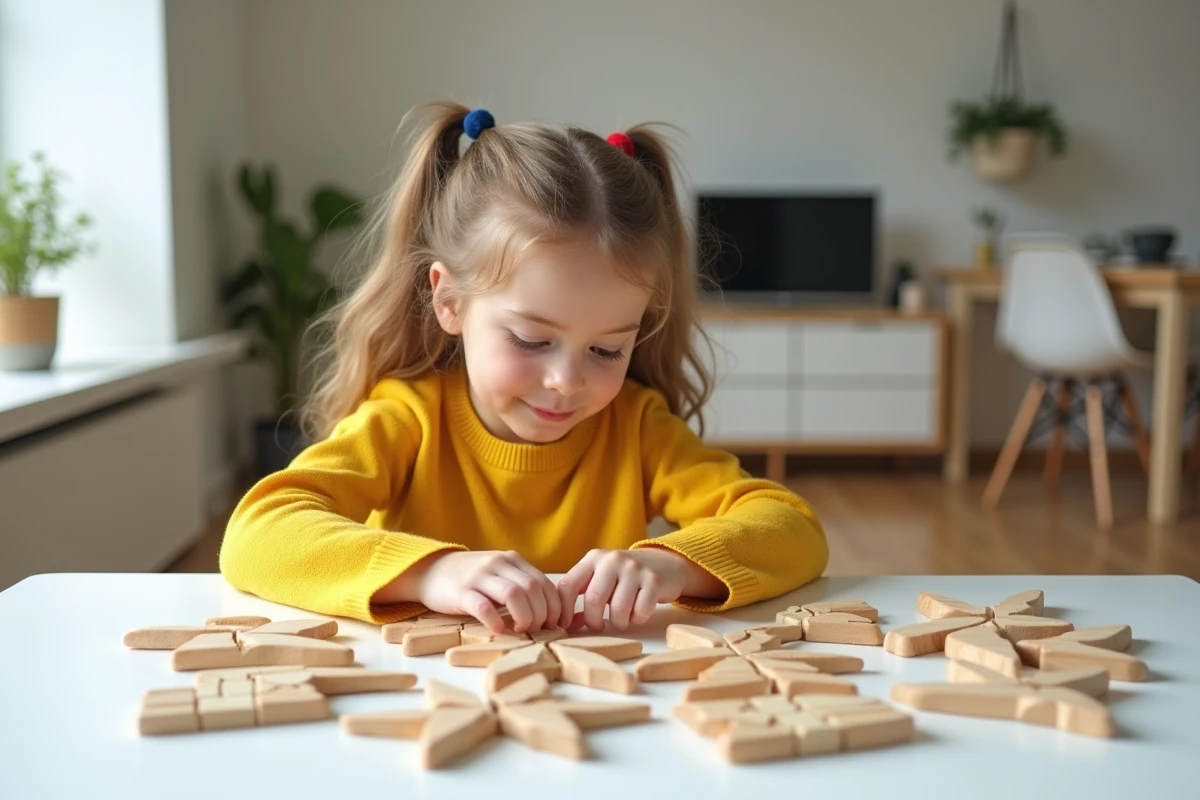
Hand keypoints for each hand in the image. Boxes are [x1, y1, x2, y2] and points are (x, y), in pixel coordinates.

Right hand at [385, 550, 560, 633]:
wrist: (429, 571)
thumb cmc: (470, 579)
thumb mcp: (498, 574)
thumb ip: (520, 585)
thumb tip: (549, 613)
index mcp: (512, 560)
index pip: (544, 582)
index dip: (555, 606)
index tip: (556, 624)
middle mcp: (498, 563)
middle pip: (532, 589)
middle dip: (541, 614)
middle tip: (537, 630)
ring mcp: (479, 576)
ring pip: (514, 594)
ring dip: (524, 616)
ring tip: (522, 630)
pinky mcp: (461, 592)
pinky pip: (482, 606)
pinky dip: (495, 620)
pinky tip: (498, 629)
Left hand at [556, 547, 722, 631]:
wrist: (664, 563)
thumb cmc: (625, 577)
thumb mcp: (601, 579)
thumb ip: (583, 596)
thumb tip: (567, 624)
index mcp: (593, 558)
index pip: (567, 586)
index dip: (563, 610)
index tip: (564, 625)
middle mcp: (612, 560)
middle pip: (593, 600)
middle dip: (594, 621)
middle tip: (598, 626)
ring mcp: (634, 569)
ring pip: (618, 609)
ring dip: (618, 623)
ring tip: (621, 619)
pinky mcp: (653, 581)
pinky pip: (640, 611)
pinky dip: (637, 619)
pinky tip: (637, 613)